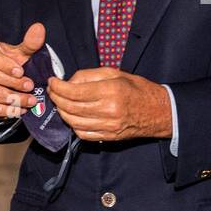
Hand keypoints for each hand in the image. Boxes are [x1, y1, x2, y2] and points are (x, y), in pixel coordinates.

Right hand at [0, 22, 45, 118]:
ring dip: (12, 99)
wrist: (1, 72)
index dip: (6, 65)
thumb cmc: (10, 59)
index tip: (21, 72)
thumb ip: (30, 42)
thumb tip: (39, 28)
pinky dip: (5, 110)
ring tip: (29, 100)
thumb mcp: (20, 50)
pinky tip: (19, 109)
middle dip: (13, 83)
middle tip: (30, 87)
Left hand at [47, 67, 172, 141]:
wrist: (158, 111)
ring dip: (62, 112)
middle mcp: (108, 110)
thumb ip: (90, 75)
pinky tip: (72, 116)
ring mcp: (108, 126)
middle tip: (52, 91)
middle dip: (56, 98)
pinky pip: (82, 133)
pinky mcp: (108, 137)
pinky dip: (73, 125)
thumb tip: (69, 81)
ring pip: (73, 122)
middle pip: (70, 107)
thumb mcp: (116, 73)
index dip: (58, 87)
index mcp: (111, 91)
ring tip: (60, 102)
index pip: (74, 91)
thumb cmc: (137, 89)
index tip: (53, 81)